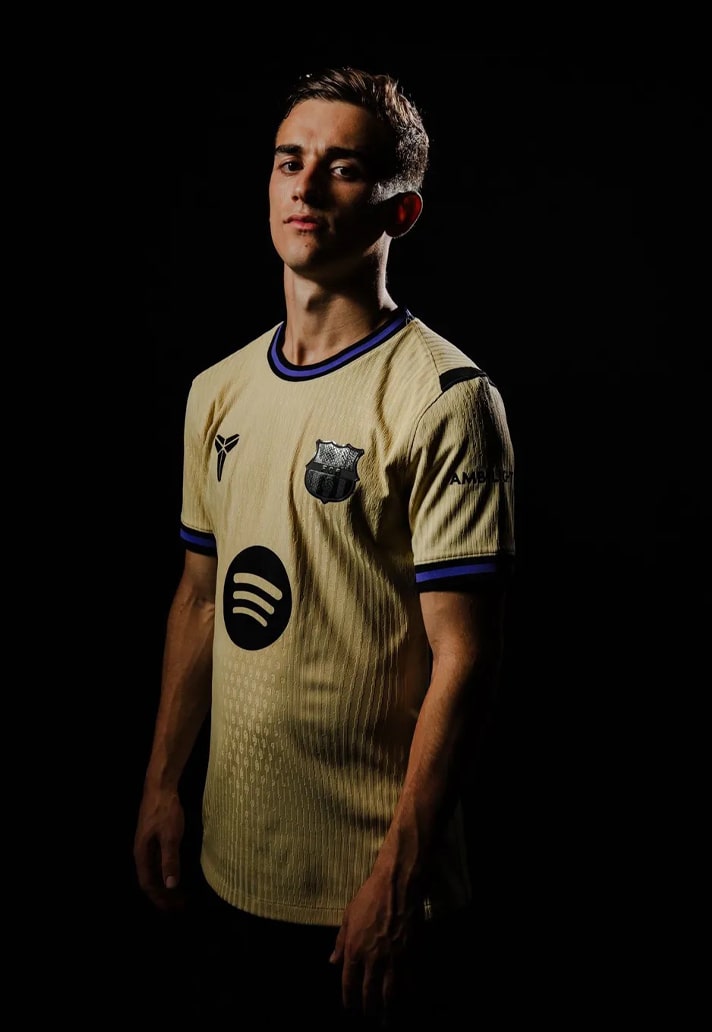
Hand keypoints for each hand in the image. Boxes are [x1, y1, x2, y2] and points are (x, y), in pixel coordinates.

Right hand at [133, 788, 185, 912]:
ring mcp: (147, 845)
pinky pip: (157, 862)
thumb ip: (170, 860)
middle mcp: (141, 853)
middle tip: (178, 908)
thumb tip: (170, 885)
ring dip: (165, 885)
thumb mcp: (170, 836)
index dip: (159, 899)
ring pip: (154, 872)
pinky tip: (175, 875)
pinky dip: (166, 872)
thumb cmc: (165, 811)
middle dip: (163, 896)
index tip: (172, 910)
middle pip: (150, 880)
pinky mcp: (153, 839)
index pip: (148, 884)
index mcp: (142, 854)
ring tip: (179, 896)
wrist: (160, 787)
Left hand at [330, 870, 421, 1020]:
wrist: (396, 885)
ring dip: (388, 1009)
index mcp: (354, 949)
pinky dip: (408, 994)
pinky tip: (408, 1002)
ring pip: (390, 992)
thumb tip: (332, 962)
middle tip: (370, 1018)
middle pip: (369, 992)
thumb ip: (340, 942)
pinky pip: (409, 980)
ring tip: (387, 1020)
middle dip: (369, 1008)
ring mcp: (392, 958)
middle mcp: (372, 958)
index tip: (350, 1007)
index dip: (349, 998)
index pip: (349, 982)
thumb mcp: (348, 917)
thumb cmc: (369, 897)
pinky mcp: (410, 953)